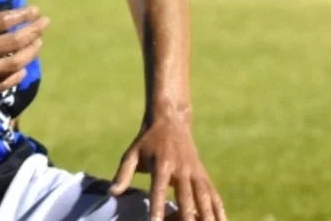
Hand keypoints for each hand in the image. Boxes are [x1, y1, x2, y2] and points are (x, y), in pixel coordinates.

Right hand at [0, 0, 47, 106]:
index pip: (0, 22)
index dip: (21, 15)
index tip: (34, 10)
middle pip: (11, 42)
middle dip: (32, 31)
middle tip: (45, 24)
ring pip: (11, 64)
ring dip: (29, 53)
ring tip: (38, 44)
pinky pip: (0, 85)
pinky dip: (15, 77)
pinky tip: (22, 69)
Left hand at [111, 118, 225, 220]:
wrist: (171, 120)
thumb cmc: (147, 141)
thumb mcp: (132, 153)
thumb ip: (123, 174)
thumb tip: (112, 193)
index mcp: (162, 164)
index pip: (159, 189)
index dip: (157, 207)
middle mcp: (181, 168)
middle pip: (186, 196)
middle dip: (186, 215)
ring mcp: (195, 171)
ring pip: (204, 197)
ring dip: (207, 214)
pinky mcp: (203, 174)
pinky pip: (213, 194)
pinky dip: (218, 209)